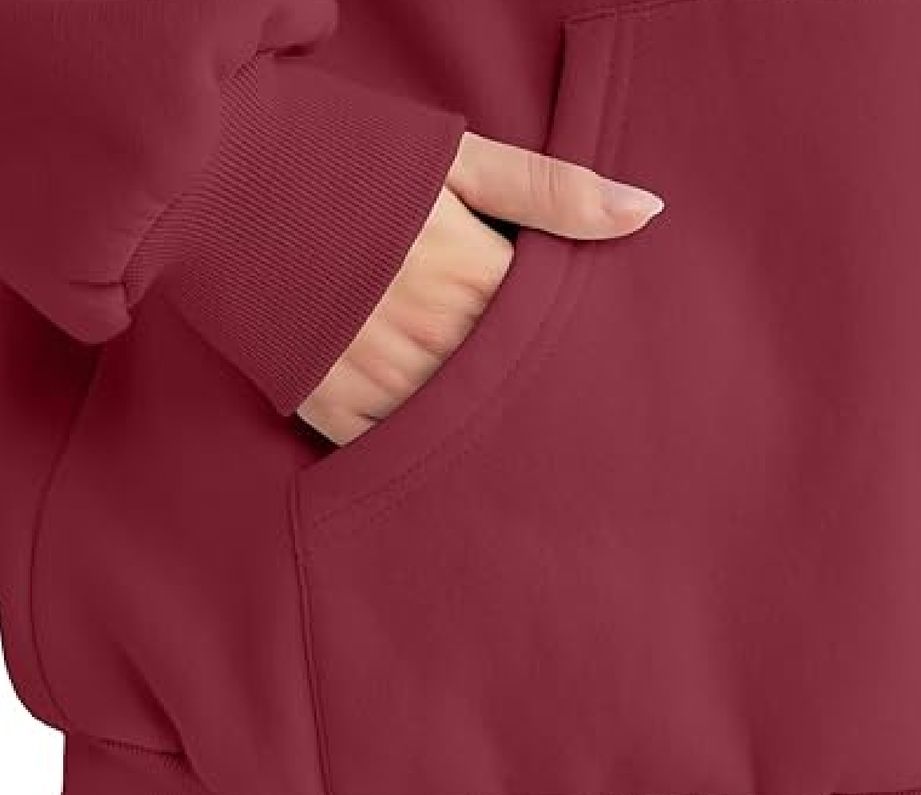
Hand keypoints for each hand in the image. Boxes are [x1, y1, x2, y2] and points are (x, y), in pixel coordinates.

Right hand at [297, 131, 664, 445]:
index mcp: (469, 272)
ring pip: (455, 429)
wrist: (218, 179)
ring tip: (517, 454)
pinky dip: (417, 452)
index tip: (596, 375)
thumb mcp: (456, 159)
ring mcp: (375, 375)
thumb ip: (551, 189)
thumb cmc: (345, 162)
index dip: (573, 355)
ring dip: (483, 435)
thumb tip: (648, 212)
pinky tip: (441, 456)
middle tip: (578, 437)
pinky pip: (390, 449)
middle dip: (536, 402)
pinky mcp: (327, 402)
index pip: (550, 338)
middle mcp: (430, 333)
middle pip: (511, 392)